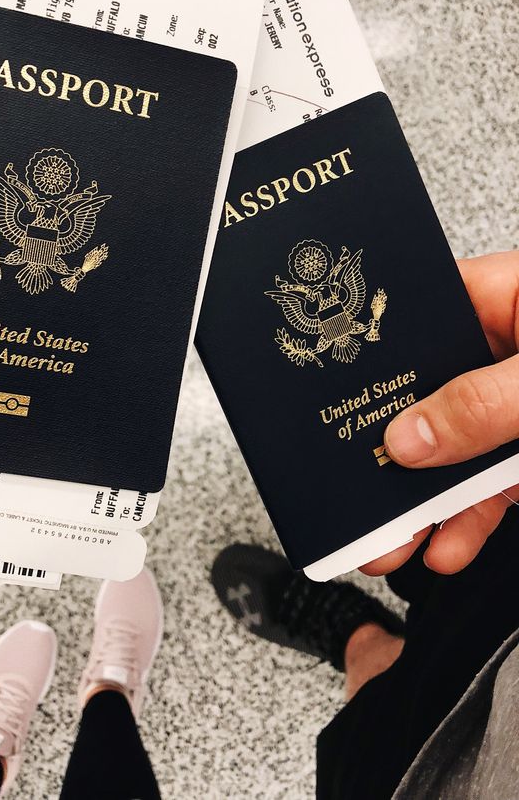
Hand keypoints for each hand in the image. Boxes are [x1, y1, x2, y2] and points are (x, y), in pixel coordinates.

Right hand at [360, 251, 518, 576]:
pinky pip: (496, 483)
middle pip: (431, 395)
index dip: (378, 355)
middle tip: (358, 492)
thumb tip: (411, 434)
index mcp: (511, 298)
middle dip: (393, 451)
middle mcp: (511, 348)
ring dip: (427, 498)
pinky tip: (450, 545)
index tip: (340, 400)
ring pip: (458, 449)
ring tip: (393, 539)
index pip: (423, 314)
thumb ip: (486, 405)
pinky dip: (473, 518)